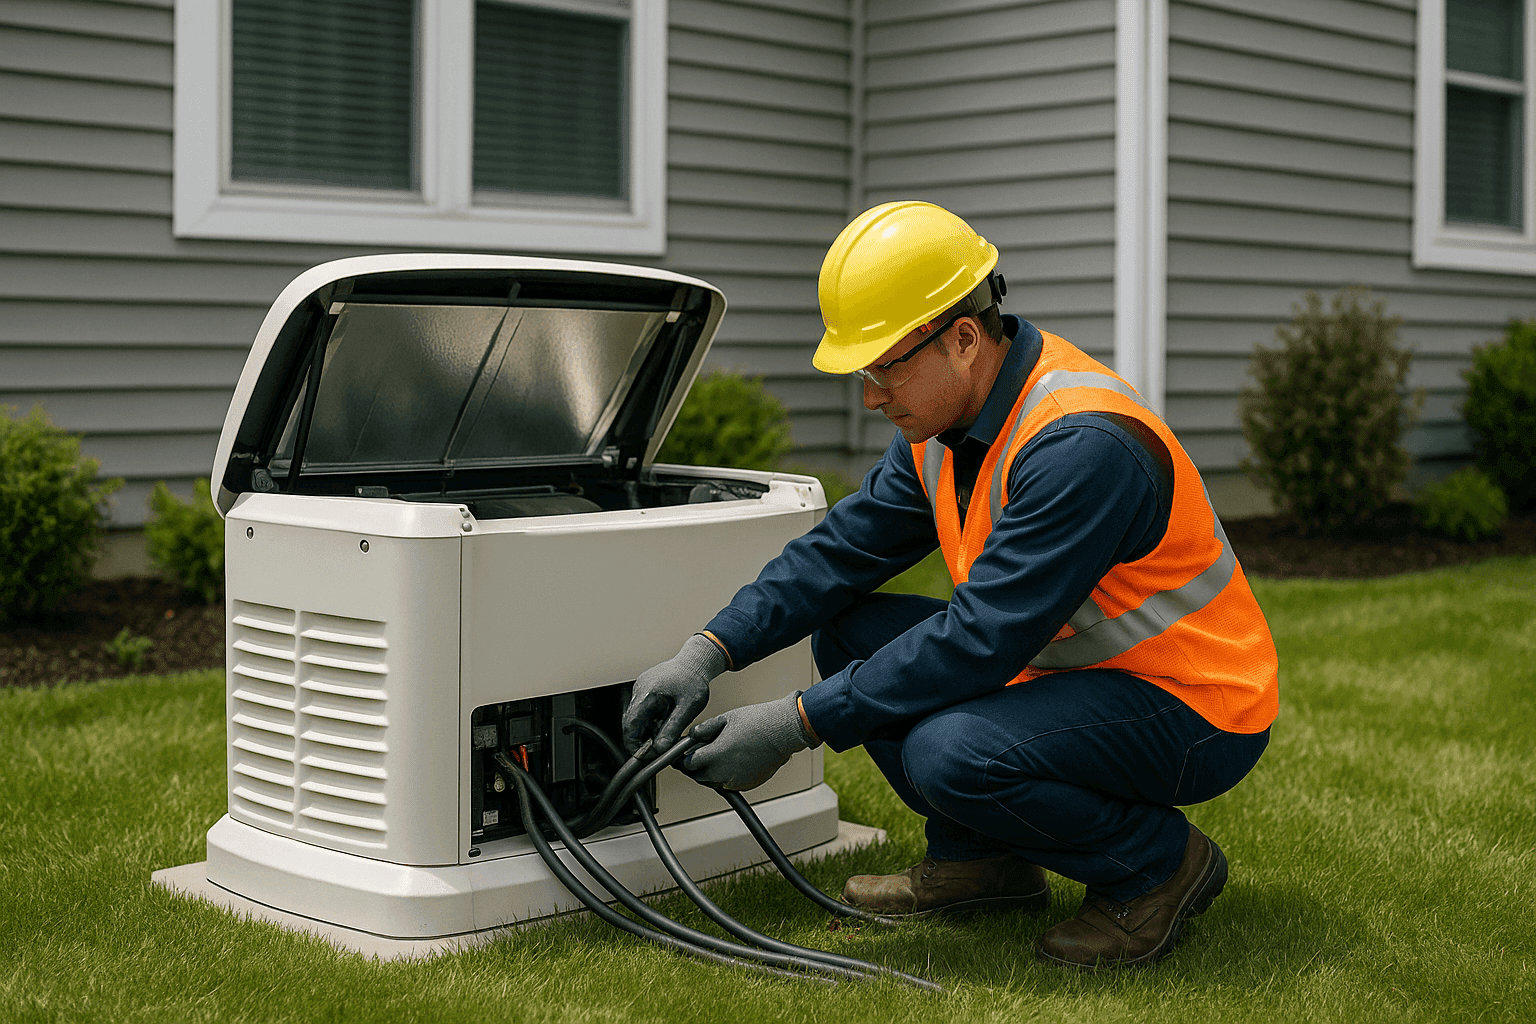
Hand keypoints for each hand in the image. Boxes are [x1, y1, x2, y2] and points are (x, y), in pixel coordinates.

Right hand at [622, 634, 728, 752]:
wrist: (696, 661)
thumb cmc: (694, 681)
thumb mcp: (688, 709)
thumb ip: (672, 729)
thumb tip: (660, 748)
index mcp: (647, 695)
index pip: (631, 726)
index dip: (634, 744)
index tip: (644, 757)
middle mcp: (639, 690)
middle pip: (631, 723)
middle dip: (642, 739)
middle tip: (657, 751)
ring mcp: (640, 688)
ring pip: (637, 717)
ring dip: (647, 730)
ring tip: (665, 736)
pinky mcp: (644, 689)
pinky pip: (642, 709)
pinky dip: (650, 720)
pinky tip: (664, 723)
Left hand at [682, 692, 816, 790]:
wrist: (783, 731)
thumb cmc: (758, 722)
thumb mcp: (726, 719)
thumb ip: (705, 729)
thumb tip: (692, 735)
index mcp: (715, 755)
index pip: (688, 764)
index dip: (683, 759)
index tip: (682, 754)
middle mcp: (723, 772)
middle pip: (698, 776)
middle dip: (694, 767)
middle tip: (695, 755)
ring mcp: (736, 781)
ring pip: (713, 782)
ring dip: (708, 773)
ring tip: (714, 758)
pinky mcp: (747, 784)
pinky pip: (729, 785)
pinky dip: (725, 777)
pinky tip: (730, 763)